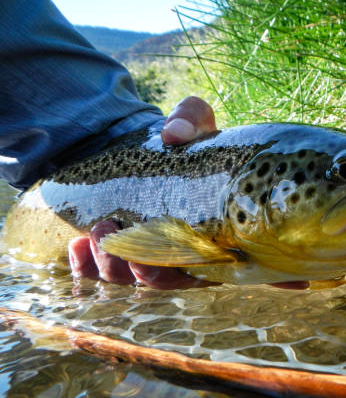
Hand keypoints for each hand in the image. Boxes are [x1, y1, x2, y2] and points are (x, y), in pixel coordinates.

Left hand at [68, 97, 218, 288]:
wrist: (151, 139)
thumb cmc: (182, 135)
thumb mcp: (193, 118)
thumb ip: (191, 118)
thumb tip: (174, 134)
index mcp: (215, 228)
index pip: (202, 268)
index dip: (173, 273)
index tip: (146, 258)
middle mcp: (187, 247)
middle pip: (163, 279)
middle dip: (135, 269)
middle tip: (111, 232)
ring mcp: (153, 251)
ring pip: (132, 278)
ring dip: (110, 265)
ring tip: (95, 231)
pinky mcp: (123, 248)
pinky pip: (106, 270)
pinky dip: (89, 266)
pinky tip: (76, 247)